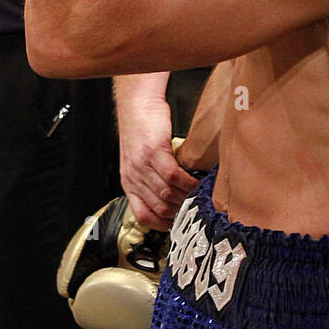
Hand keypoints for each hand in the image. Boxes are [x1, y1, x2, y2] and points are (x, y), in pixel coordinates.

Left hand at [116, 95, 197, 230]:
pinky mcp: (153, 152)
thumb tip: (173, 198)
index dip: (163, 224)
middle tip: (195, 211)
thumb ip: (151, 181)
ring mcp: (142, 165)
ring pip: (166, 193)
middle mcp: (133, 177)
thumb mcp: (139, 162)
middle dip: (179, 213)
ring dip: (186, 198)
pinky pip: (172, 175)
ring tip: (199, 197)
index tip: (178, 224)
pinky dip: (187, 183)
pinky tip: (196, 182)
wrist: (137, 105)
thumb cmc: (141, 130)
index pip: (144, 216)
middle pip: (159, 207)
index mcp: (129, 183)